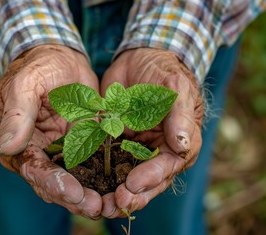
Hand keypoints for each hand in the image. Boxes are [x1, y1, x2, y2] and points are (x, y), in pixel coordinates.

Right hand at [0, 45, 101, 218]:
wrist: (62, 58)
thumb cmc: (39, 67)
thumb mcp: (25, 84)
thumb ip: (17, 115)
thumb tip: (5, 147)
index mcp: (20, 144)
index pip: (34, 170)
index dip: (53, 183)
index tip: (72, 192)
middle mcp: (40, 154)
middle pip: (55, 184)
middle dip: (75, 198)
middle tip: (97, 207)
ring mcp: (63, 153)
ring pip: (77, 181)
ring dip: (92, 195)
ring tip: (111, 204)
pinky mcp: (83, 148)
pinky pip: (95, 167)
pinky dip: (106, 179)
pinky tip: (121, 186)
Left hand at [100, 48, 203, 217]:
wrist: (138, 59)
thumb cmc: (164, 71)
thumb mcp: (175, 87)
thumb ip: (179, 114)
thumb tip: (182, 145)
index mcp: (178, 142)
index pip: (169, 165)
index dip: (153, 177)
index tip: (133, 184)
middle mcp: (157, 151)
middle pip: (148, 180)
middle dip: (133, 195)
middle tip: (114, 204)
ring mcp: (135, 149)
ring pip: (126, 177)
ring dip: (114, 192)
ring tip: (99, 205)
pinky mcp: (114, 144)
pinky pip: (106, 162)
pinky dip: (97, 174)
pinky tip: (84, 182)